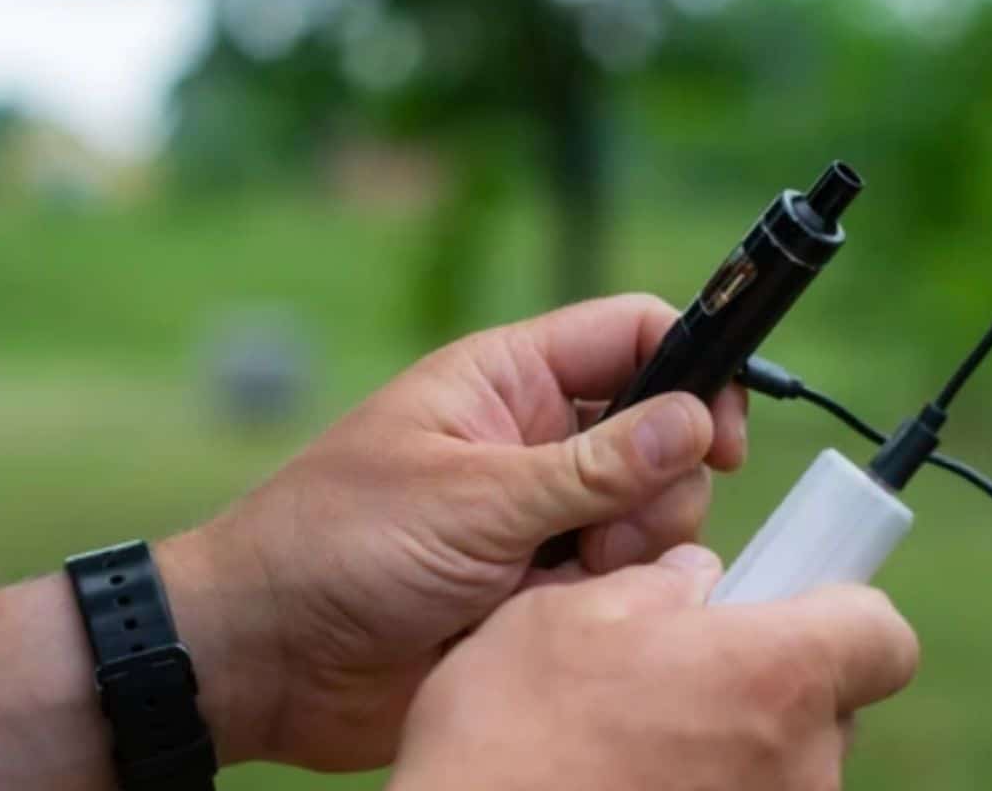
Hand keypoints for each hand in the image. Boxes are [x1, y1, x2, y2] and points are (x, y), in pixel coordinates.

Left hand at [166, 294, 748, 769]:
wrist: (272, 656)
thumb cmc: (342, 546)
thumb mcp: (473, 499)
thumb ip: (593, 467)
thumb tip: (694, 420)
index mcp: (509, 381)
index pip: (631, 335)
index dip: (692, 369)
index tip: (720, 440)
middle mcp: (537, 441)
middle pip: (662, 435)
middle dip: (658, 492)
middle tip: (604, 540)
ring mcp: (542, 515)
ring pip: (650, 517)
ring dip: (629, 556)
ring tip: (557, 586)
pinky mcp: (541, 584)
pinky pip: (618, 582)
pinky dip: (605, 602)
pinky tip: (547, 619)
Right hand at [389, 545, 919, 790]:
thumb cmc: (511, 731)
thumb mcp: (568, 613)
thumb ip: (656, 586)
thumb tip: (697, 581)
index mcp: (772, 676)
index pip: (883, 637)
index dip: (842, 612)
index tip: (790, 605)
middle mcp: (799, 767)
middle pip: (830, 703)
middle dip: (771, 677)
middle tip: (684, 669)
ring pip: (785, 762)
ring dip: (735, 739)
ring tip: (640, 736)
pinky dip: (711, 787)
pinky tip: (633, 780)